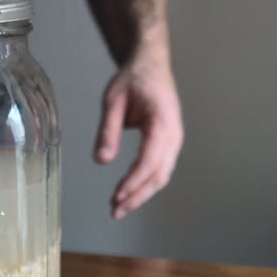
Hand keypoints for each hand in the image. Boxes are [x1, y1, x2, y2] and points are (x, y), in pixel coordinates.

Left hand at [95, 55, 183, 218]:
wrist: (151, 66)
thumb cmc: (133, 80)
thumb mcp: (112, 100)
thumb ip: (107, 131)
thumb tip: (101, 161)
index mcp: (161, 122)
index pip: (149, 160)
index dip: (133, 181)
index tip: (117, 196)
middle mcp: (173, 135)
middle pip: (159, 174)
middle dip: (137, 195)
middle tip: (115, 210)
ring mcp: (174, 141)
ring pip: (162, 175)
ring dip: (142, 193)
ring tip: (119, 206)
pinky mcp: (169, 144)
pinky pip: (161, 169)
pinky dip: (146, 184)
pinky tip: (130, 192)